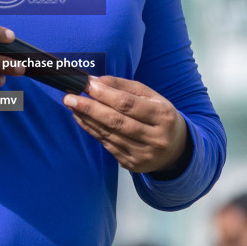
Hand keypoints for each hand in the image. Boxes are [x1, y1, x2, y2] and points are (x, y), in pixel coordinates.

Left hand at [61, 76, 188, 173]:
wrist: (176, 150)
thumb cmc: (160, 116)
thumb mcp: (151, 97)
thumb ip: (125, 87)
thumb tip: (96, 81)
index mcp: (163, 116)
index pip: (128, 104)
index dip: (105, 94)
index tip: (87, 84)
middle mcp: (155, 138)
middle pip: (116, 121)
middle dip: (89, 107)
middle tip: (70, 97)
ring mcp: (143, 154)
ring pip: (109, 134)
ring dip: (87, 119)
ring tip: (72, 105)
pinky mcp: (132, 164)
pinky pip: (107, 145)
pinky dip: (92, 130)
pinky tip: (82, 119)